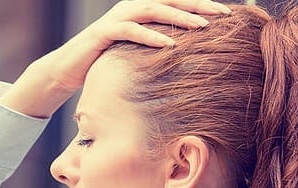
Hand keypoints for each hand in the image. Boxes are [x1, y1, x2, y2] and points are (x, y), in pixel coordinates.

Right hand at [0, 0, 230, 117]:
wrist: (67, 70)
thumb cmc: (105, 63)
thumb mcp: (137, 54)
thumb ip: (158, 48)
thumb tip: (188, 59)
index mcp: (141, 10)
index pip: (177, 2)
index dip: (202, 5)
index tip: (230, 15)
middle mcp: (131, 8)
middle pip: (170, 0)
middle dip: (199, 6)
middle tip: (225, 15)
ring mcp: (116, 18)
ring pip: (153, 10)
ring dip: (179, 17)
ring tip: (201, 27)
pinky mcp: (103, 33)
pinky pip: (130, 30)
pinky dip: (150, 36)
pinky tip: (169, 45)